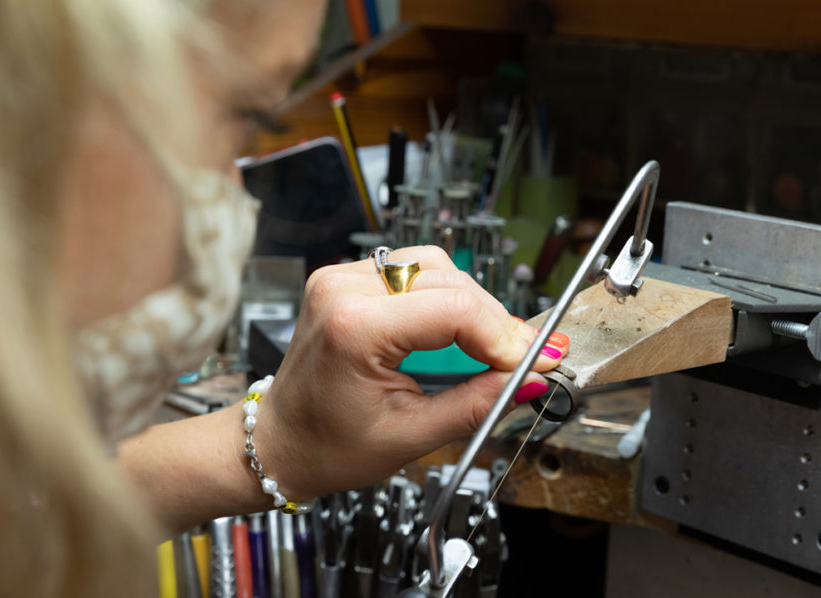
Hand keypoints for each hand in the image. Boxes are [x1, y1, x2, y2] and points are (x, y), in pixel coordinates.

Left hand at [252, 246, 565, 499]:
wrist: (280, 442)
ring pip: (435, 267)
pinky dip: (444, 298)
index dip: (505, 335)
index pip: (453, 309)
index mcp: (352, 327)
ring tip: (489, 348)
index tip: (539, 358)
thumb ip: (476, 404)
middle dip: (494, 322)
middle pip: (449, 281)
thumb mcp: (410, 437)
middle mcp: (343, 289)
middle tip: (526, 358)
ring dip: (470, 305)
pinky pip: (413, 272)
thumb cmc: (327, 446)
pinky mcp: (348, 281)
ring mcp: (342, 279)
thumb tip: (529, 380)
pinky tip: (455, 332)